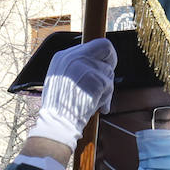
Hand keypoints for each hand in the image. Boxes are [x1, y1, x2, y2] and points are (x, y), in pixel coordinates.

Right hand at [29, 38, 116, 152]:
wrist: (57, 124)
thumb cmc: (59, 108)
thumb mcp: (60, 80)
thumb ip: (76, 68)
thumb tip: (97, 64)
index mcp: (63, 57)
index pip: (92, 45)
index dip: (102, 56)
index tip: (105, 64)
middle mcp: (73, 57)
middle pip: (105, 48)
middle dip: (111, 62)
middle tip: (108, 78)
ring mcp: (84, 68)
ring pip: (108, 71)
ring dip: (105, 89)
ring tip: (91, 102)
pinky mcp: (95, 80)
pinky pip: (109, 86)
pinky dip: (105, 99)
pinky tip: (94, 107)